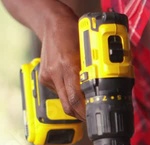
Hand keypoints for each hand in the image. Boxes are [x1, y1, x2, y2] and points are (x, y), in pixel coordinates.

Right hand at [37, 2, 85, 119]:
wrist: (51, 23)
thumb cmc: (73, 31)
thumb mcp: (89, 48)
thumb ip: (94, 68)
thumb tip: (106, 85)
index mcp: (68, 65)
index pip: (76, 98)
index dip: (85, 111)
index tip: (95, 115)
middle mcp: (55, 72)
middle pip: (68, 105)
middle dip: (81, 114)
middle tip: (92, 117)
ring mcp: (47, 76)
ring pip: (63, 100)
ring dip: (74, 104)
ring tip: (86, 103)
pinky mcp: (44, 77)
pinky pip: (58, 92)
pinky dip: (67, 93)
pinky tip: (73, 86)